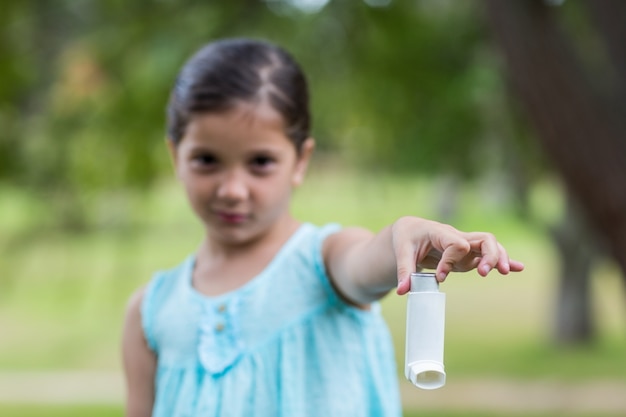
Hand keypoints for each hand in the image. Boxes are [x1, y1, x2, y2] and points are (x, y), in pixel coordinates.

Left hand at [392, 216, 524, 294]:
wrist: (411, 229)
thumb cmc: (406, 238)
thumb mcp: (401, 252)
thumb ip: (404, 271)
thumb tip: (404, 292)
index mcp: (440, 232)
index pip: (457, 244)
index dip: (451, 261)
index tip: (439, 276)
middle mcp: (457, 236)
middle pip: (484, 239)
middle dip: (489, 256)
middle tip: (484, 274)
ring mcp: (465, 245)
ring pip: (490, 246)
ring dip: (499, 258)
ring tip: (503, 272)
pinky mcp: (468, 254)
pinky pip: (488, 255)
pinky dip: (503, 260)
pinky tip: (518, 268)